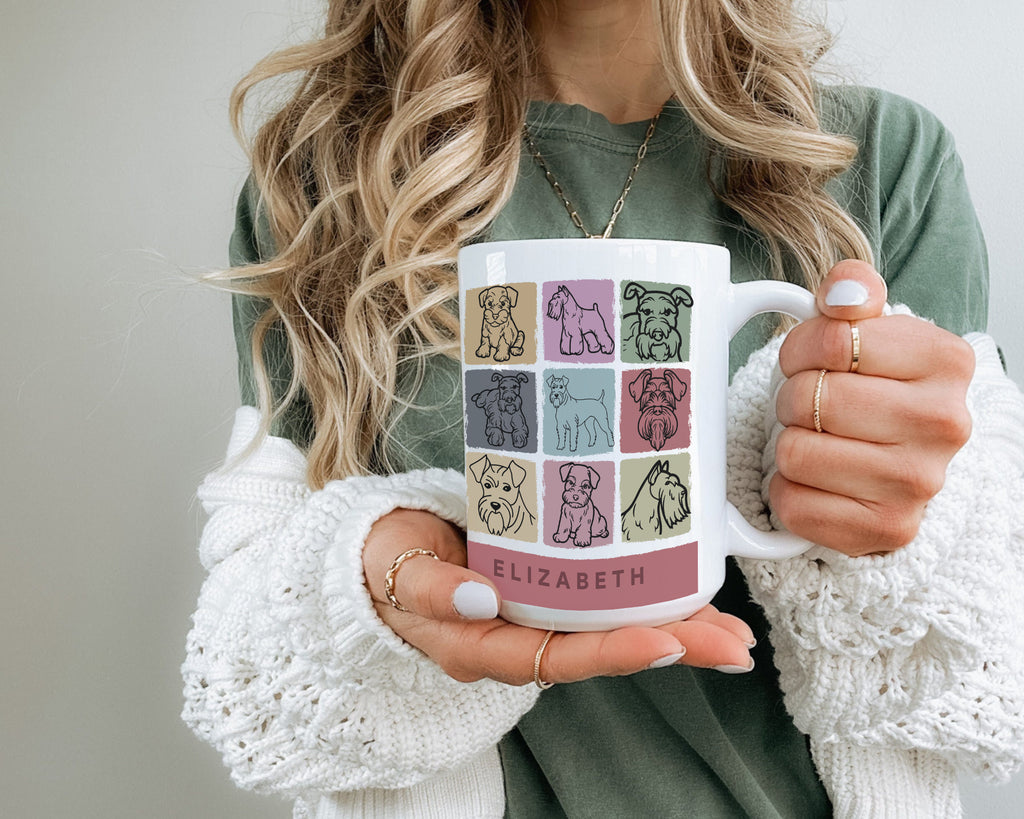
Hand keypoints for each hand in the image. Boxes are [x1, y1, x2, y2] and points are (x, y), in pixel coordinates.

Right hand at [363, 509, 756, 683]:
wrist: (379, 553)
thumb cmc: (385, 564)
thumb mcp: (396, 573)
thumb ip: (431, 588)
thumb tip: (481, 598)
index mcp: (484, 646)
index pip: (558, 657)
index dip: (615, 652)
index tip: (670, 642)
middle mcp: (520, 638)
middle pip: (603, 649)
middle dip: (673, 647)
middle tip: (734, 644)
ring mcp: (536, 613)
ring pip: (612, 627)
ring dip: (674, 627)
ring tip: (732, 628)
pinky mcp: (545, 585)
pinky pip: (601, 598)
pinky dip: (647, 595)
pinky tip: (687, 588)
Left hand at [772, 260, 974, 555]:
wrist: (897, 458)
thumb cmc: (873, 387)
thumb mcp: (868, 327)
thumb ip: (852, 289)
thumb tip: (842, 293)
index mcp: (946, 361)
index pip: (831, 340)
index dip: (802, 348)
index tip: (814, 360)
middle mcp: (945, 424)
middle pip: (809, 398)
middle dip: (794, 397)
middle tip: (813, 405)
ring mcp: (919, 484)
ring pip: (795, 452)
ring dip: (790, 443)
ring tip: (818, 440)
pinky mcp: (886, 531)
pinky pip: (793, 504)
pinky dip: (789, 491)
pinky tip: (818, 481)